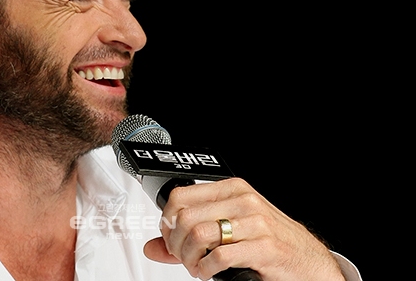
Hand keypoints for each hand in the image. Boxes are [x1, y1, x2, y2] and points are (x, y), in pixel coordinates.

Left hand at [143, 177, 344, 280]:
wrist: (310, 262)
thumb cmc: (271, 242)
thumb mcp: (230, 230)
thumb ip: (189, 236)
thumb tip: (152, 246)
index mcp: (232, 190)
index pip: (180, 196)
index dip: (166, 222)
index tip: (169, 239)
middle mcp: (242, 200)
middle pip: (185, 217)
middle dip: (176, 244)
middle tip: (182, 258)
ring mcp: (254, 221)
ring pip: (199, 234)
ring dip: (189, 258)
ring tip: (196, 267)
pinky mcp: (264, 246)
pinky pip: (220, 256)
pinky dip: (206, 269)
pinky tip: (209, 272)